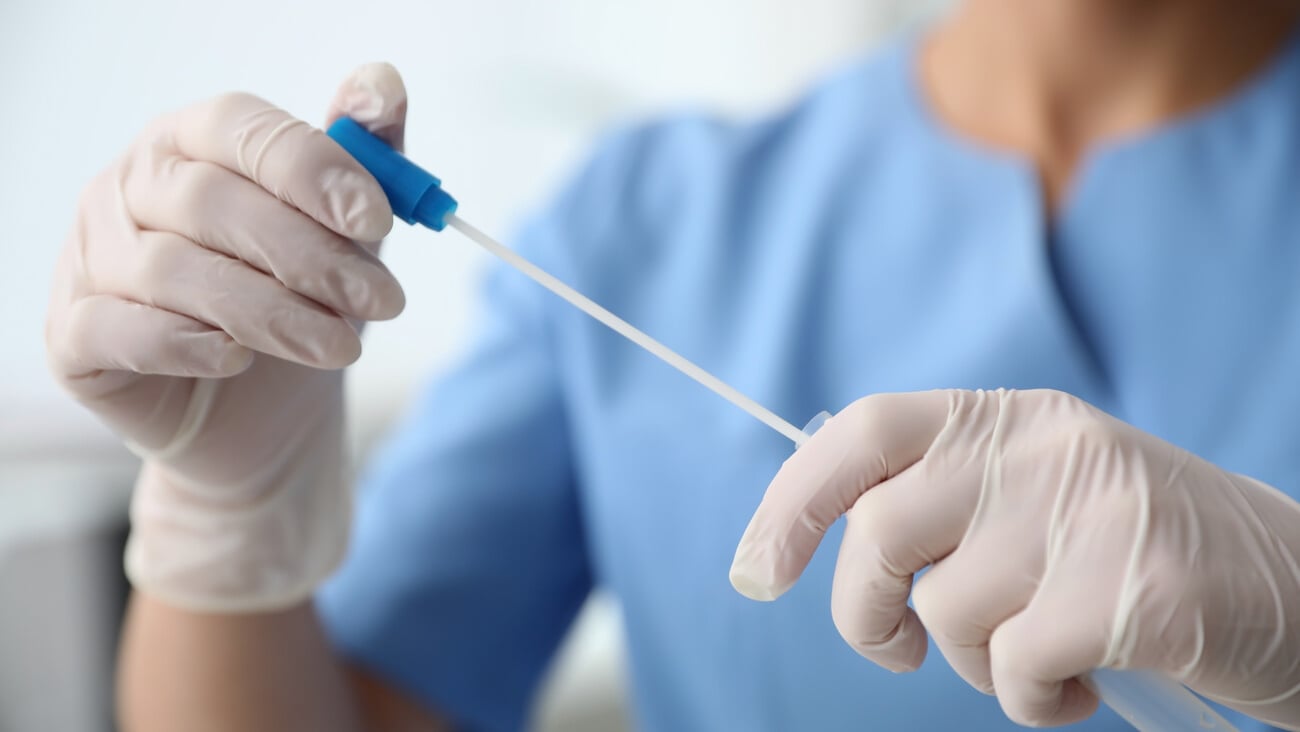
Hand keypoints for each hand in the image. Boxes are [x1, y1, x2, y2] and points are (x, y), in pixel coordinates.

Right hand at [45, 63, 408, 611]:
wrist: (262, 413)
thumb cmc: (299, 299)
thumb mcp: (347, 230)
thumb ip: (367, 155)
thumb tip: (382, 85)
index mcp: (191, 141)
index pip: (240, 128)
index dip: (312, 168)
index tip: (377, 220)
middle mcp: (129, 187)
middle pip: (212, 202)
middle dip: (310, 255)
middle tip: (382, 299)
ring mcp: (92, 258)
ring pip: (173, 270)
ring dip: (272, 312)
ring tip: (342, 345)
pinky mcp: (73, 335)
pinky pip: (119, 330)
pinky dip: (186, 343)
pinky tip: (240, 359)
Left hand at [730, 389, 1299, 728]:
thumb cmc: (1140, 556)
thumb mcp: (1039, 496)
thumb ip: (948, 500)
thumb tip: (830, 537)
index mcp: (1007, 419)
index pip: (865, 431)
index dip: (793, 499)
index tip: (757, 570)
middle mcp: (1041, 449)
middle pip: (880, 536)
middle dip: (868, 614)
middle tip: (899, 649)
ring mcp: (1089, 513)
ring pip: (948, 615)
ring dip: (978, 666)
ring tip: (1043, 659)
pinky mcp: (1132, 590)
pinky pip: (1018, 669)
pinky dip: (1034, 702)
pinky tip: (1086, 687)